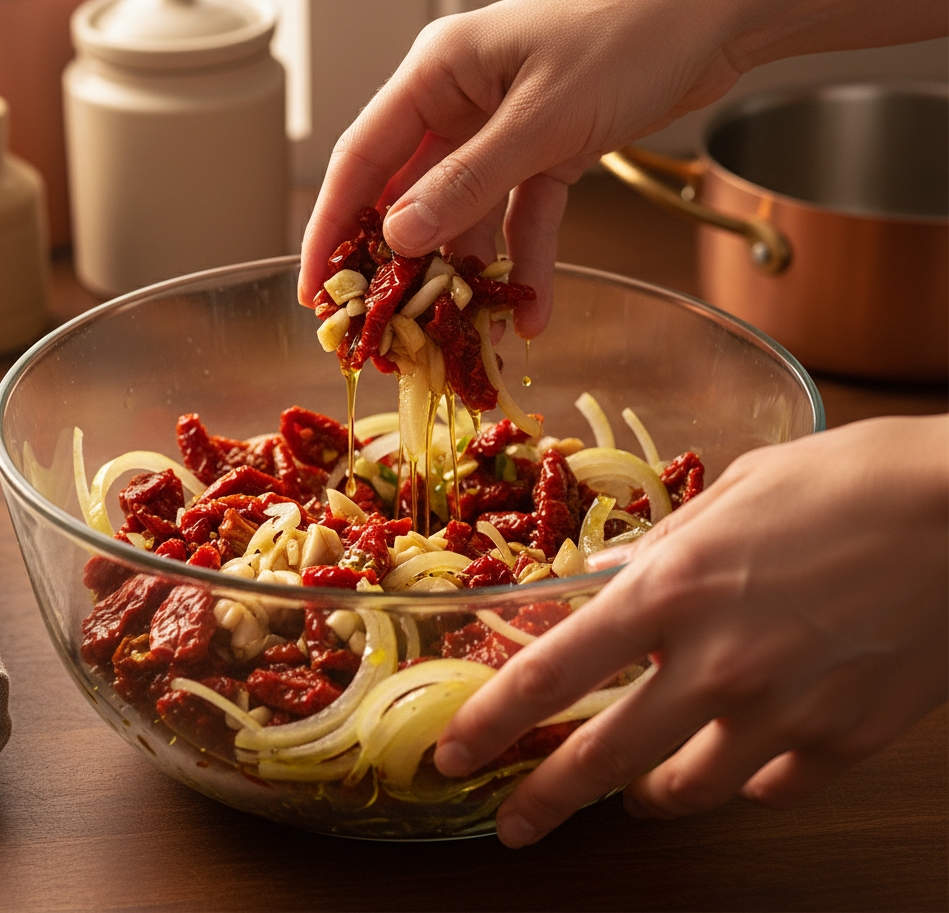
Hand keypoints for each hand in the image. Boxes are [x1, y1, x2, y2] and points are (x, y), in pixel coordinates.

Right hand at [299, 0, 742, 336]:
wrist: (714, 16)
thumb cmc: (627, 36)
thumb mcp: (541, 119)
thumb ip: (468, 182)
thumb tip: (398, 237)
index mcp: (437, 74)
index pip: (361, 159)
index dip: (332, 228)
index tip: (316, 290)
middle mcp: (460, 103)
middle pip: (409, 196)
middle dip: (400, 265)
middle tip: (387, 327)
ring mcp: (502, 132)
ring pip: (466, 217)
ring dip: (467, 275)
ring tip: (463, 335)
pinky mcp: (546, 155)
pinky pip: (522, 220)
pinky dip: (525, 264)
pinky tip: (530, 314)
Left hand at [433, 415, 948, 846]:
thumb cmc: (848, 480)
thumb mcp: (736, 492)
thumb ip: (666, 547)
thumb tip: (615, 578)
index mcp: (674, 589)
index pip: (554, 669)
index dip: (494, 719)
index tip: (455, 751)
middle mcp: (715, 663)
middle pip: (604, 758)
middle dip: (547, 798)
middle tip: (514, 823)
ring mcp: (782, 713)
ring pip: (686, 791)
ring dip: (648, 792)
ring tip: (635, 786)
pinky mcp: (845, 743)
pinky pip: (772, 786)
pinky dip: (745, 777)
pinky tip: (744, 755)